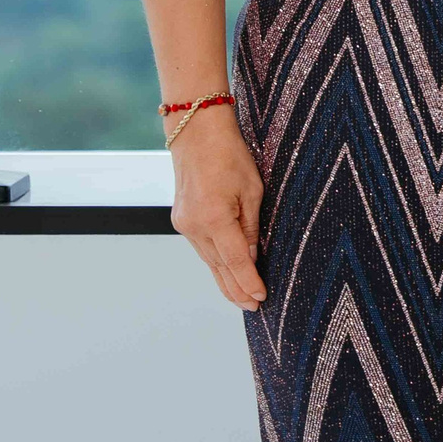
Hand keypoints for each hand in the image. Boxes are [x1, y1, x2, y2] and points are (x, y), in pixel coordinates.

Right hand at [170, 109, 266, 310]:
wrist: (196, 133)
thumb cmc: (230, 155)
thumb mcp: (252, 190)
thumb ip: (250, 227)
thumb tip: (251, 257)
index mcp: (214, 218)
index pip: (236, 262)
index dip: (249, 282)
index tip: (260, 298)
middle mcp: (194, 226)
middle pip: (219, 267)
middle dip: (236, 290)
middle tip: (253, 307)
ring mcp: (184, 224)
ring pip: (209, 260)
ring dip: (225, 279)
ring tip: (241, 298)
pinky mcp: (182, 219)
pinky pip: (202, 248)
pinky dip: (215, 262)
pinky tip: (225, 273)